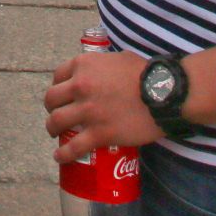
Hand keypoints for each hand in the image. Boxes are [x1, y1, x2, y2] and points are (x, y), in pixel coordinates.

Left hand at [42, 51, 161, 162]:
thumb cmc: (146, 74)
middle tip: (57, 114)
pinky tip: (59, 157)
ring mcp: (88, 111)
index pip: (58, 76)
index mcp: (84, 65)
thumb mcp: (118, 58)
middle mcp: (80, 86)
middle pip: (52, 99)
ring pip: (56, 122)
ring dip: (52, 129)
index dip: (57, 86)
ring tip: (56, 134)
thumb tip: (100, 73)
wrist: (163, 94)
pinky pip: (73, 147)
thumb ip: (102, 65)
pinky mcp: (99, 133)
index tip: (61, 95)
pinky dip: (63, 154)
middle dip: (51, 108)